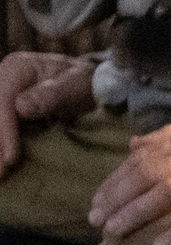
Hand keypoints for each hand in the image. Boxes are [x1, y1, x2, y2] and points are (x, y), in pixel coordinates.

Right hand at [0, 51, 96, 172]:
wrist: (87, 84)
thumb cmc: (84, 83)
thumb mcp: (75, 86)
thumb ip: (52, 95)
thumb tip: (22, 107)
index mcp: (15, 69)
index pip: (2, 104)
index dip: (4, 133)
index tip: (10, 159)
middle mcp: (1, 80)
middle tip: (1, 174)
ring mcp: (1, 96)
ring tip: (1, 175)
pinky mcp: (4, 111)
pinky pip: (0, 128)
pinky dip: (1, 147)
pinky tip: (3, 166)